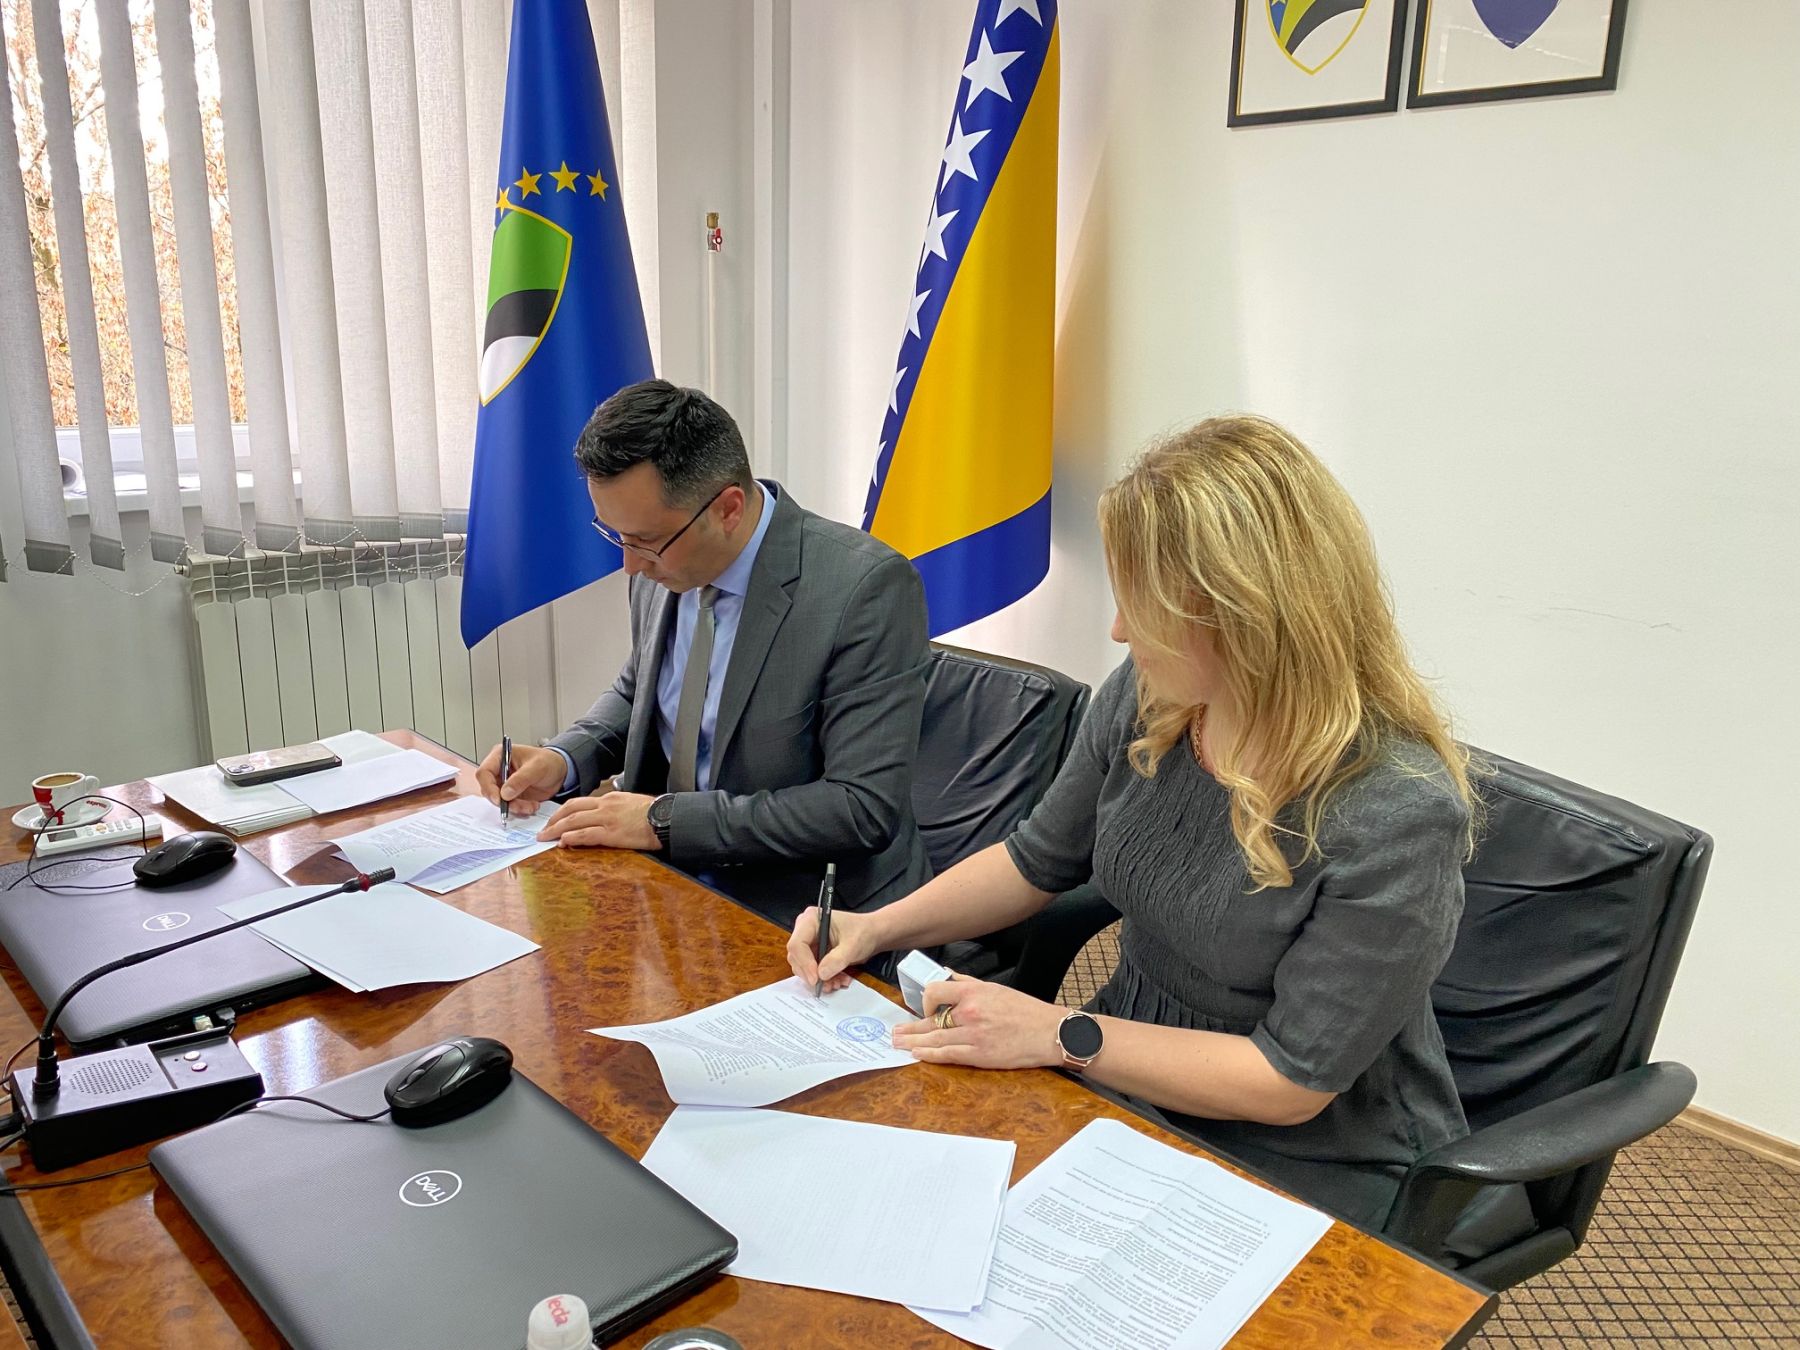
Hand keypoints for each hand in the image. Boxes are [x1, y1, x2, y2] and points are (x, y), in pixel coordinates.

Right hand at [475, 743, 567, 812]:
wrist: (561, 772)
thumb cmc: (549, 761)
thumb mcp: (537, 767)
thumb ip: (521, 779)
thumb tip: (505, 793)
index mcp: (500, 756)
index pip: (484, 772)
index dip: (488, 787)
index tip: (499, 799)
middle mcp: (499, 770)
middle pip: (489, 789)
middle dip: (503, 801)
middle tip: (518, 807)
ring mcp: (504, 783)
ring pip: (499, 800)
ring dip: (514, 807)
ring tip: (530, 806)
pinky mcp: (511, 794)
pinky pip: (509, 806)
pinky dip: (519, 809)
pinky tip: (532, 806)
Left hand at [539, 791, 658, 849]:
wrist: (667, 818)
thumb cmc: (653, 813)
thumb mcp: (631, 804)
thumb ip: (615, 809)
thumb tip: (604, 818)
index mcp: (609, 798)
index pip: (579, 803)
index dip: (563, 811)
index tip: (554, 820)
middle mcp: (605, 805)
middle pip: (571, 809)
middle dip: (554, 820)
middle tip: (543, 830)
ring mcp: (607, 819)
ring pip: (574, 821)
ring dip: (556, 830)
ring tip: (545, 838)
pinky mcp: (611, 833)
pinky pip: (586, 835)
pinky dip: (572, 838)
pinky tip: (563, 842)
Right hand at [787, 907, 882, 994]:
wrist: (872, 934)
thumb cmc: (863, 931)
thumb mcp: (853, 945)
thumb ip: (837, 960)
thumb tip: (821, 974)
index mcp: (811, 920)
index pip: (797, 944)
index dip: (805, 963)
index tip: (816, 978)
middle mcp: (806, 930)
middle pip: (797, 957)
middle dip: (812, 974)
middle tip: (827, 984)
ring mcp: (809, 943)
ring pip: (803, 967)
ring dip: (819, 979)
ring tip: (837, 981)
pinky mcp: (814, 953)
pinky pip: (812, 971)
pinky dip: (824, 978)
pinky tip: (838, 979)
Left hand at [890, 977, 1065, 1070]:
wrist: (1049, 1032)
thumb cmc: (1025, 1010)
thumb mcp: (996, 988)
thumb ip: (968, 983)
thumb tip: (946, 974)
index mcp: (974, 993)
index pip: (936, 991)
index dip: (924, 1002)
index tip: (923, 1009)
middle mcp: (971, 1012)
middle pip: (930, 1020)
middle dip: (909, 1028)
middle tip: (894, 1033)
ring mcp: (974, 1035)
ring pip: (935, 1039)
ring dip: (913, 1043)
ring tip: (899, 1045)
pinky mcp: (980, 1055)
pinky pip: (948, 1055)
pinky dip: (930, 1055)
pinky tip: (918, 1055)